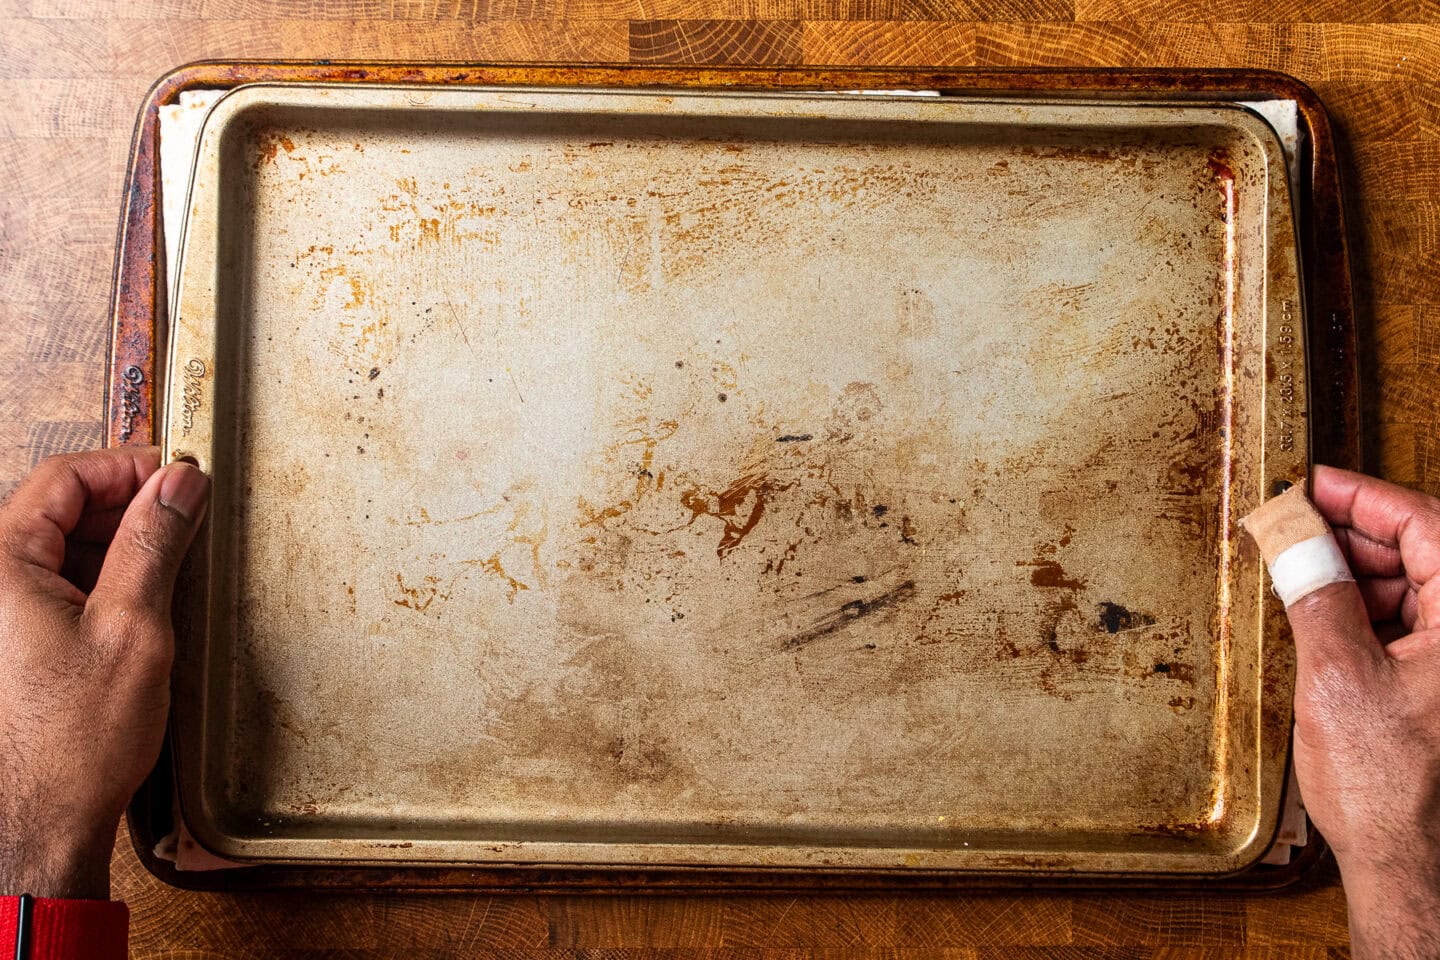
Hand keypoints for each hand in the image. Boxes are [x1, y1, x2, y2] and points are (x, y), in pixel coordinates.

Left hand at [0, 448, 207, 899]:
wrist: (37, 823)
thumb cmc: (73, 742)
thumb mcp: (134, 627)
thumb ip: (154, 543)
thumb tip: (179, 483)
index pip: (64, 476)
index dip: (129, 469)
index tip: (181, 481)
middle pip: (55, 506)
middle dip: (124, 507)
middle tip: (185, 523)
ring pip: (54, 544)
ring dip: (112, 546)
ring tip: (167, 572)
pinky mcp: (4, 640)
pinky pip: (48, 583)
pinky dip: (96, 581)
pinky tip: (136, 607)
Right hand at [1287, 465, 1439, 958]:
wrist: (1409, 861)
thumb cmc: (1388, 785)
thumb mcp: (1335, 675)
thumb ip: (1317, 594)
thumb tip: (1292, 537)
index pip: (1427, 525)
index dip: (1365, 496)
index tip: (1315, 481)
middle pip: (1425, 551)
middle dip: (1356, 533)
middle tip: (1294, 522)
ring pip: (1417, 585)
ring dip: (1358, 571)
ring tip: (1298, 567)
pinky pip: (1412, 621)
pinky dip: (1368, 607)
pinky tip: (1323, 609)